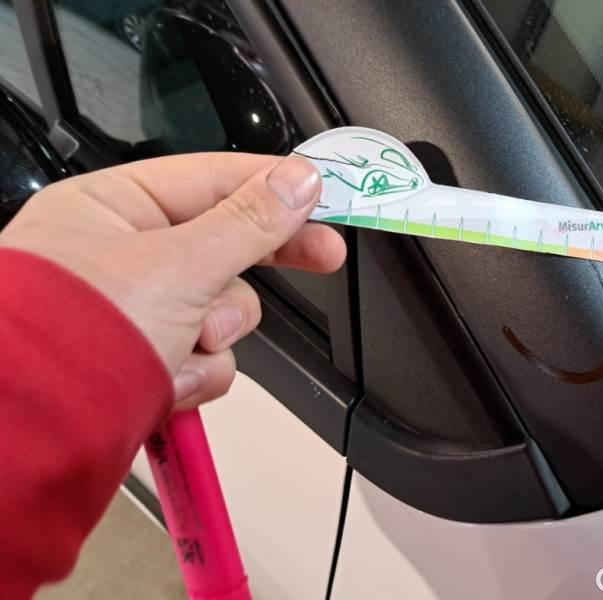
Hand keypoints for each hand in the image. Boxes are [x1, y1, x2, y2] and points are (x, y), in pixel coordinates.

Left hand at [0, 153, 344, 408]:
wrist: (32, 439)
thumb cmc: (70, 337)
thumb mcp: (180, 265)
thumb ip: (250, 222)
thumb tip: (299, 180)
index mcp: (111, 208)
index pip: (212, 180)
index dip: (274, 188)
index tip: (324, 194)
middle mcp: (120, 256)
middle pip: (221, 245)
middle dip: (259, 266)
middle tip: (325, 255)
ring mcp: (133, 311)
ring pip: (218, 309)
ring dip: (215, 333)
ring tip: (187, 345)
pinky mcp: (143, 358)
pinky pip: (202, 354)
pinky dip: (196, 372)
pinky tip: (169, 381)